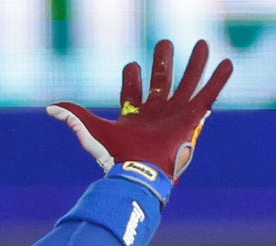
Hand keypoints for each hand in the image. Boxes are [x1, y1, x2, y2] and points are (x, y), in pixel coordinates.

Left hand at [47, 40, 232, 181]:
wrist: (139, 172)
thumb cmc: (116, 155)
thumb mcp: (92, 130)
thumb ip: (73, 116)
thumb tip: (49, 108)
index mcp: (134, 114)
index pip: (133, 89)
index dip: (131, 76)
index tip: (132, 65)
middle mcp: (156, 112)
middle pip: (162, 80)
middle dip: (163, 62)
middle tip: (165, 43)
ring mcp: (175, 114)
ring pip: (187, 82)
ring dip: (194, 64)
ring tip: (202, 44)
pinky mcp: (191, 118)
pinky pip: (208, 94)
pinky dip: (218, 79)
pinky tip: (226, 63)